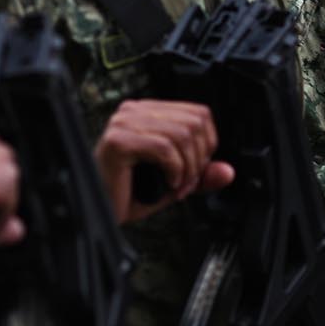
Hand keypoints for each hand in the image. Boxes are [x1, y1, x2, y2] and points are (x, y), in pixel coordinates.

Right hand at [94, 100, 234, 222]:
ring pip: (182, 134)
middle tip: (186, 184)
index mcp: (146, 112)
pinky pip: (164, 148)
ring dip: (187, 168)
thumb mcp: (173, 182)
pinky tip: (167, 184)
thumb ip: (200, 174)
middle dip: (199, 158)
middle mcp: (133, 111)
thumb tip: (227, 171)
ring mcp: (123, 123)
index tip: (195, 172)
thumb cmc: (125, 195)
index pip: (197, 113)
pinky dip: (174, 170)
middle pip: (194, 122)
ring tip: (176, 187)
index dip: (207, 145)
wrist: (97, 214)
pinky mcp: (118, 141)